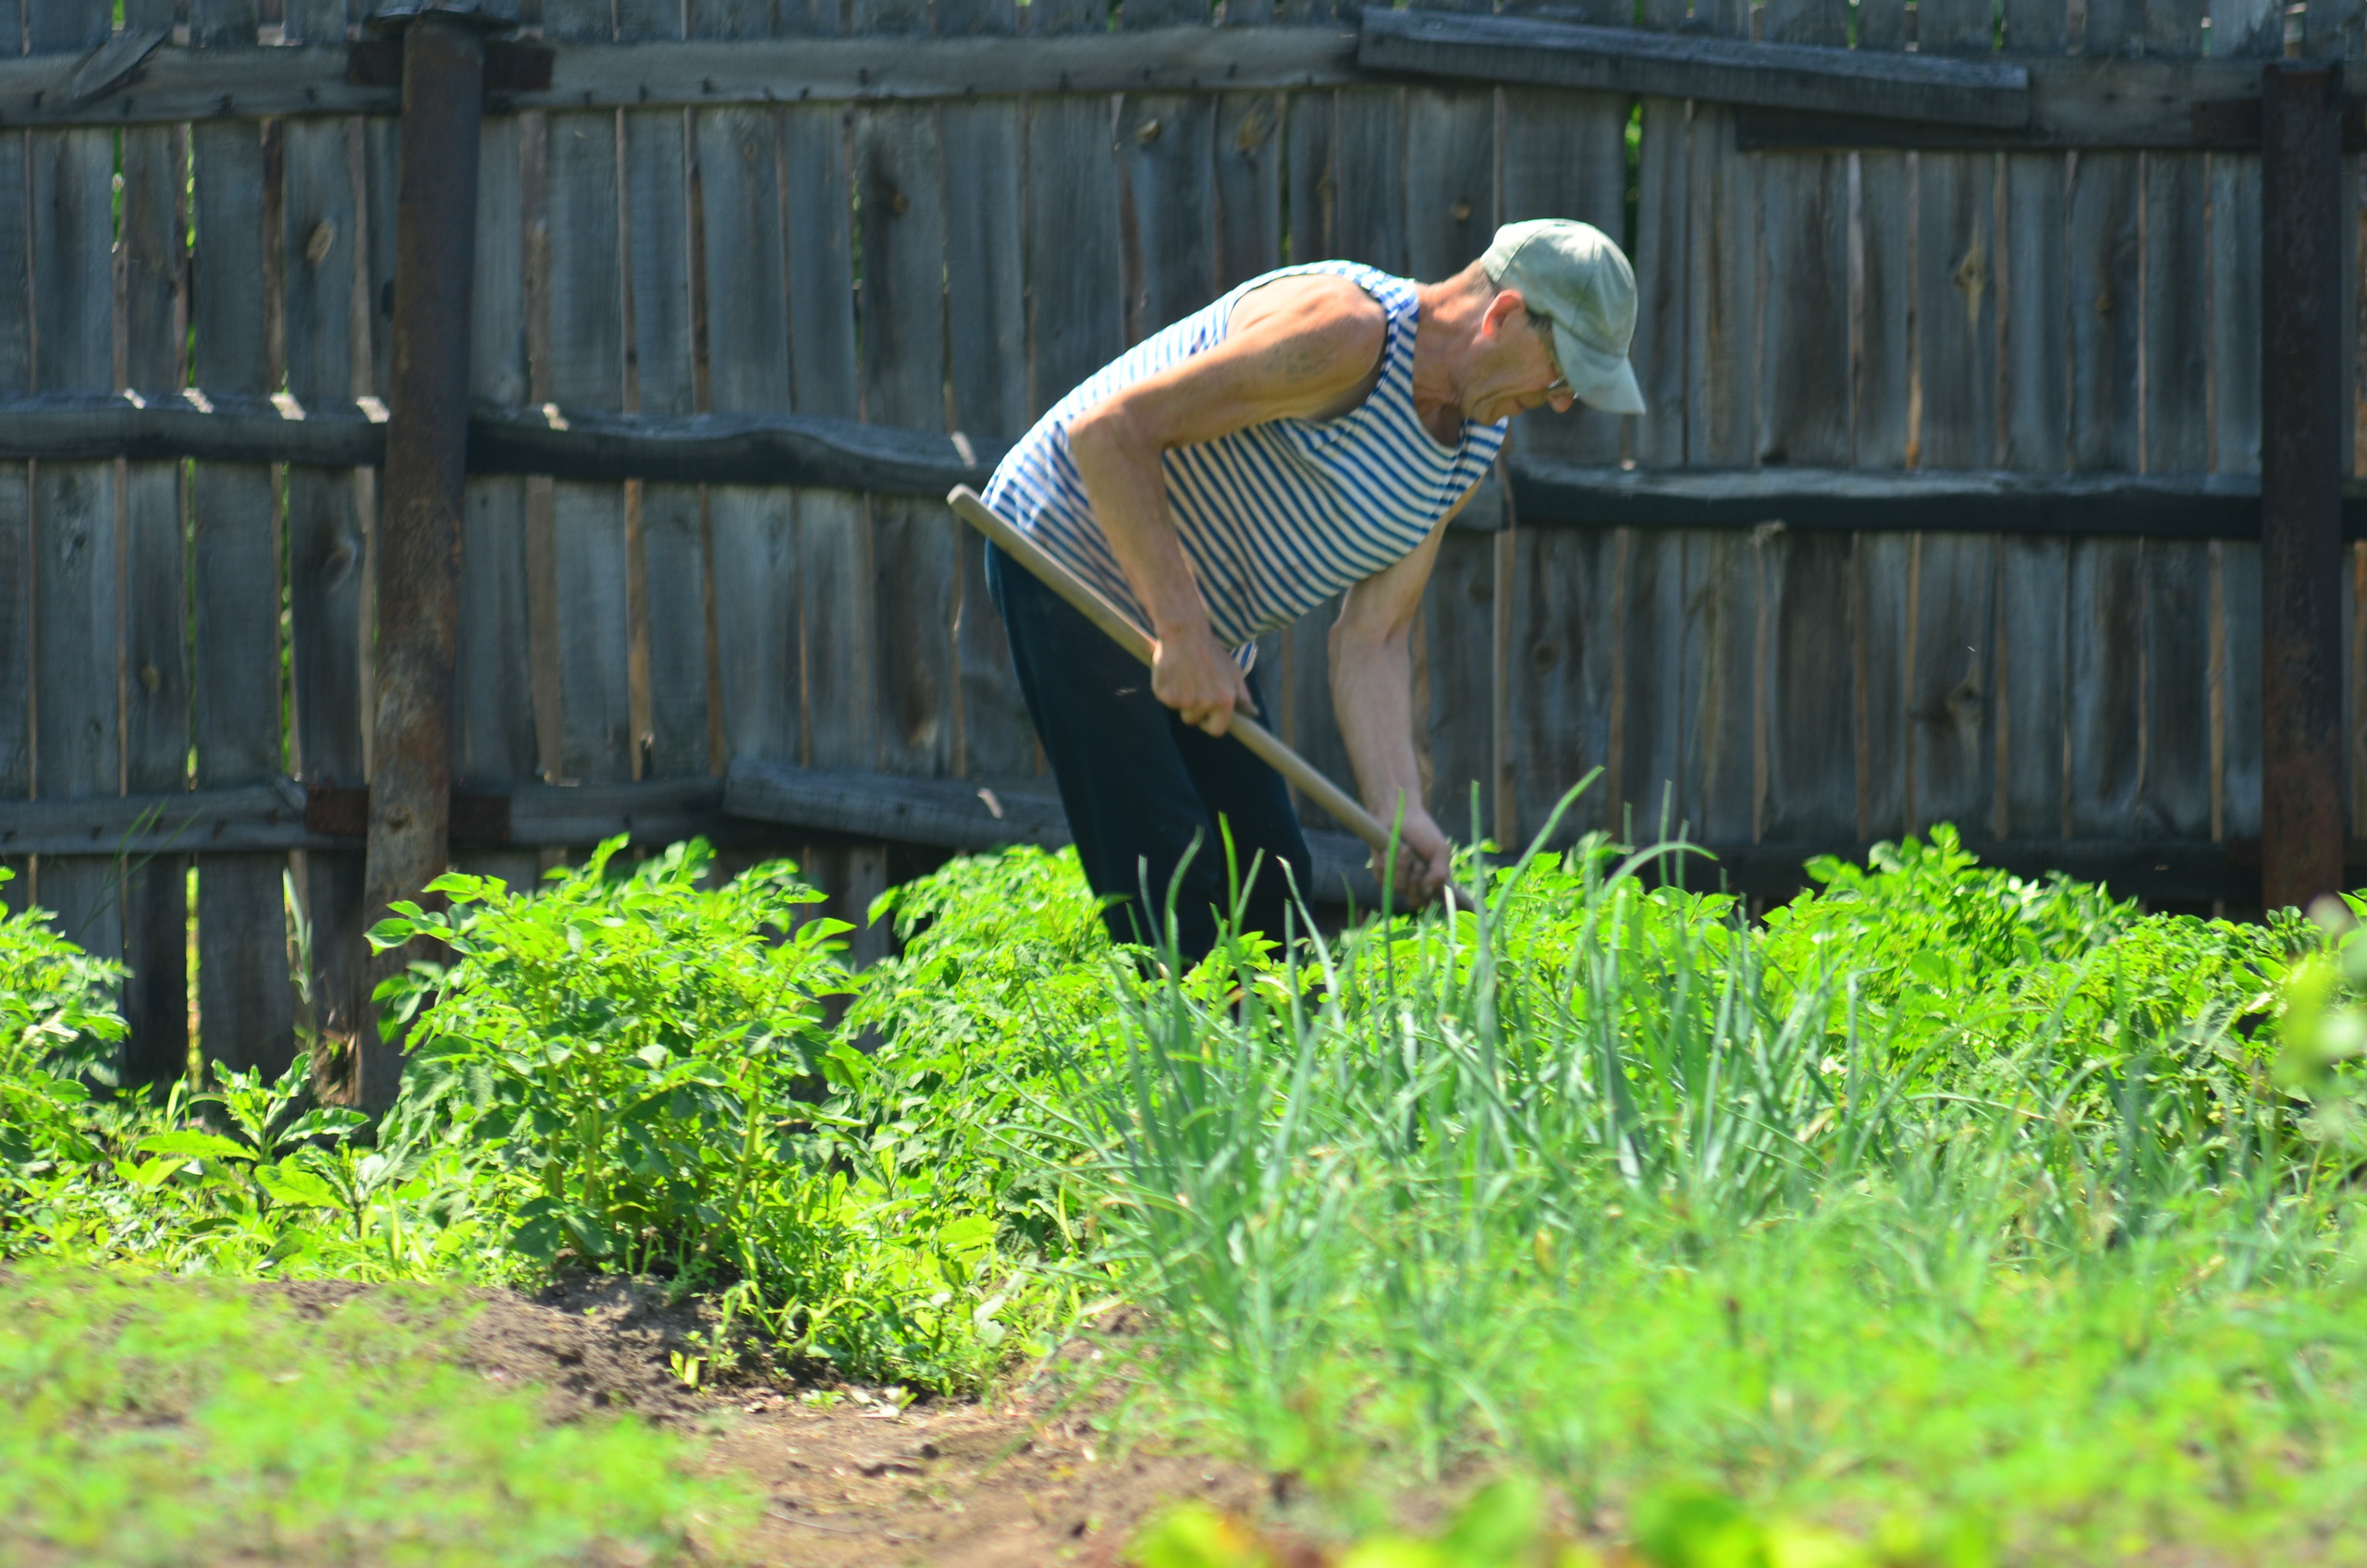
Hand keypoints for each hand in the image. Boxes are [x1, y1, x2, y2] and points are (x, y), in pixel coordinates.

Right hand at [1152, 619, 1253, 735]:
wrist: (1186, 633)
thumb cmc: (1212, 654)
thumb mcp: (1233, 673)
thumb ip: (1243, 696)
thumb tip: (1253, 714)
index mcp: (1225, 701)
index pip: (1217, 730)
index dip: (1210, 723)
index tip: (1206, 715)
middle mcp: (1205, 703)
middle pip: (1194, 721)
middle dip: (1193, 711)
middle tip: (1194, 689)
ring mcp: (1184, 700)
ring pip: (1180, 711)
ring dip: (1181, 699)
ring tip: (1185, 677)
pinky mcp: (1165, 694)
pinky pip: (1165, 701)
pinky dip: (1168, 690)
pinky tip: (1173, 673)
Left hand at [1371, 806, 1453, 907]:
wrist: (1399, 815)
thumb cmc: (1423, 831)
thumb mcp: (1440, 850)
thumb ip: (1440, 872)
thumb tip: (1428, 890)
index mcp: (1430, 881)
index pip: (1429, 901)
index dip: (1427, 894)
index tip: (1428, 878)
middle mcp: (1413, 884)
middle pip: (1414, 901)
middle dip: (1415, 882)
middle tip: (1418, 864)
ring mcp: (1396, 880)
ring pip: (1398, 888)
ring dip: (1402, 867)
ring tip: (1404, 848)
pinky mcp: (1380, 873)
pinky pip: (1382, 877)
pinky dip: (1387, 861)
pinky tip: (1388, 849)